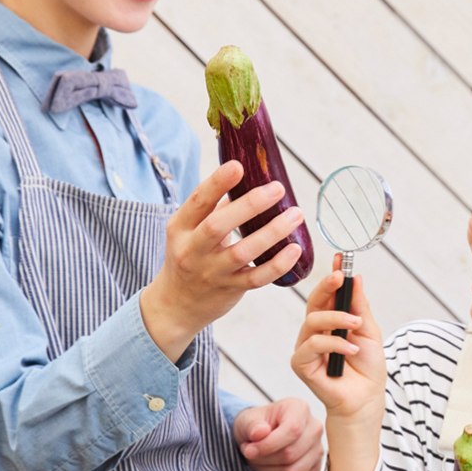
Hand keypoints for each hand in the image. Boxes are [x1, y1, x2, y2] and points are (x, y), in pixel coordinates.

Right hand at [140, 161, 306, 362]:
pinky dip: (277, 264)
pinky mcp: (229, 290)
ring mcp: (211, 272)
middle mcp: (192, 250)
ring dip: (272, 232)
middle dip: (250, 205)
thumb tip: (247, 179)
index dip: (217, 183)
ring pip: (243, 252)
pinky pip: (257, 278)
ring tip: (295, 214)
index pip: (197, 201)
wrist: (176, 304)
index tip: (238, 166)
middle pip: (218, 226)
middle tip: (277, 189)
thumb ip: (213, 208)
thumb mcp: (188, 231)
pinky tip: (294, 249)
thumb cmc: (189, 256)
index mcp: (180, 227)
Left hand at [231, 398, 323, 470]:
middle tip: (249, 453)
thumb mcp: (248, 419)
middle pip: (291, 454)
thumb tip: (260, 433)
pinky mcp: (314, 469)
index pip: (292, 430)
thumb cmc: (258, 424)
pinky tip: (267, 469)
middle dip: (263, 459)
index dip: (268, 445)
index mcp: (300, 409)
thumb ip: (252, 425)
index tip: (249, 450)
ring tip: (257, 461)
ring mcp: (317, 450)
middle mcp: (314, 429)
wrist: (262, 435)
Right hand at [290, 257, 384, 470]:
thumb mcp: (369, 331)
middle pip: (313, 302)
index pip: (327, 294)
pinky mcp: (301, 364)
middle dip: (326, 286)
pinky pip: (312, 345)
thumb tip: (355, 278)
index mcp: (330, 322)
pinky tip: (351, 348)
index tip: (341, 259)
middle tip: (340, 277)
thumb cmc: (367, 369)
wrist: (366, 400)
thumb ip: (360, 307)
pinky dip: (333, 343)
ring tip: (356, 325)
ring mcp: (306, 347)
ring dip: (337, 319)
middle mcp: (314, 332)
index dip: (332, 276)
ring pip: (312, 321)